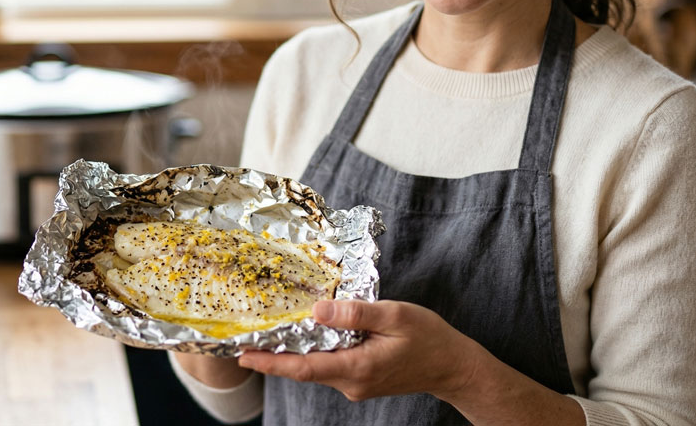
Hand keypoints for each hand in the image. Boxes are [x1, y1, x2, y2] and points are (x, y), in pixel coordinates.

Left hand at [237, 300, 480, 401]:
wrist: (453, 366)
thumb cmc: (428, 338)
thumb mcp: (394, 315)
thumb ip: (354, 313)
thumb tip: (317, 310)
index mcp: (357, 367)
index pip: (303, 368)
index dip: (269, 363)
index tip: (243, 355)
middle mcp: (351, 382)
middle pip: (303, 369)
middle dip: (272, 356)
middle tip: (244, 338)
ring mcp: (355, 384)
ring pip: (315, 367)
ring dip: (291, 353)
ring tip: (267, 332)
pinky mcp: (360, 380)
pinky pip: (329, 365)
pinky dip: (312, 352)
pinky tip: (305, 334)